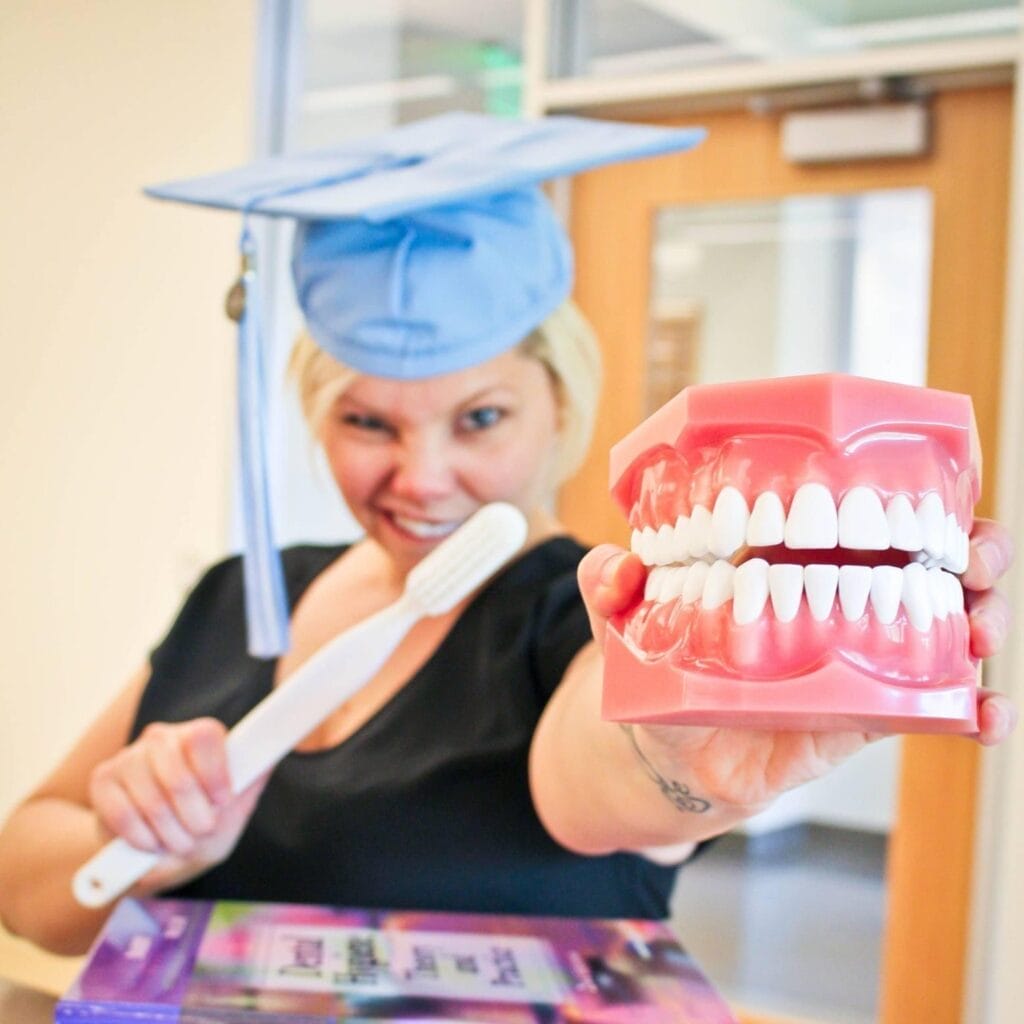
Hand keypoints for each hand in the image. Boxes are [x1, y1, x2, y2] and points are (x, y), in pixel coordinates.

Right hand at [88, 718, 266, 888]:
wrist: (155, 855)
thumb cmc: (200, 827)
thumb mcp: (232, 811)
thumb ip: (250, 783)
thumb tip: (269, 756)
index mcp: (197, 737)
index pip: (204, 735)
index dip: (214, 770)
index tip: (222, 800)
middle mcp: (161, 739)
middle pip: (176, 768)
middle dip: (192, 811)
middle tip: (201, 832)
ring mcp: (128, 757)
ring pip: (149, 793)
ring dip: (168, 829)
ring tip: (179, 843)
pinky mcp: (102, 781)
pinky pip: (121, 811)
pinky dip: (140, 836)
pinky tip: (151, 844)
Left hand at [578, 520, 1016, 810]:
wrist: (668, 749)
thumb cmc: (660, 659)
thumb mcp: (630, 613)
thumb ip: (612, 584)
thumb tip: (617, 570)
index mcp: (792, 556)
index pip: (862, 511)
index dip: (912, 494)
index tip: (937, 489)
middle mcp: (839, 596)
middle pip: (927, 561)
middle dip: (970, 551)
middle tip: (971, 558)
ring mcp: (860, 655)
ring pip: (945, 626)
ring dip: (983, 620)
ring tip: (981, 629)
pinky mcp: (866, 714)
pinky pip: (933, 709)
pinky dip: (972, 712)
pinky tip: (984, 716)